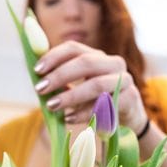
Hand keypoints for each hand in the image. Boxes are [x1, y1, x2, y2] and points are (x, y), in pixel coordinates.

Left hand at [33, 41, 147, 134]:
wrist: (127, 117)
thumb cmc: (95, 101)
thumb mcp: (79, 88)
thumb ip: (61, 81)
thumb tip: (37, 77)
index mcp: (97, 56)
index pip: (73, 48)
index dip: (54, 56)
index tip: (37, 70)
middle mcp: (113, 63)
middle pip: (85, 62)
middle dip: (60, 76)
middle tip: (40, 90)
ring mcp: (124, 79)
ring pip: (96, 84)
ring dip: (70, 96)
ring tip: (52, 106)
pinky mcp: (130, 98)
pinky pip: (104, 106)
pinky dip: (84, 113)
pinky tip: (68, 118)